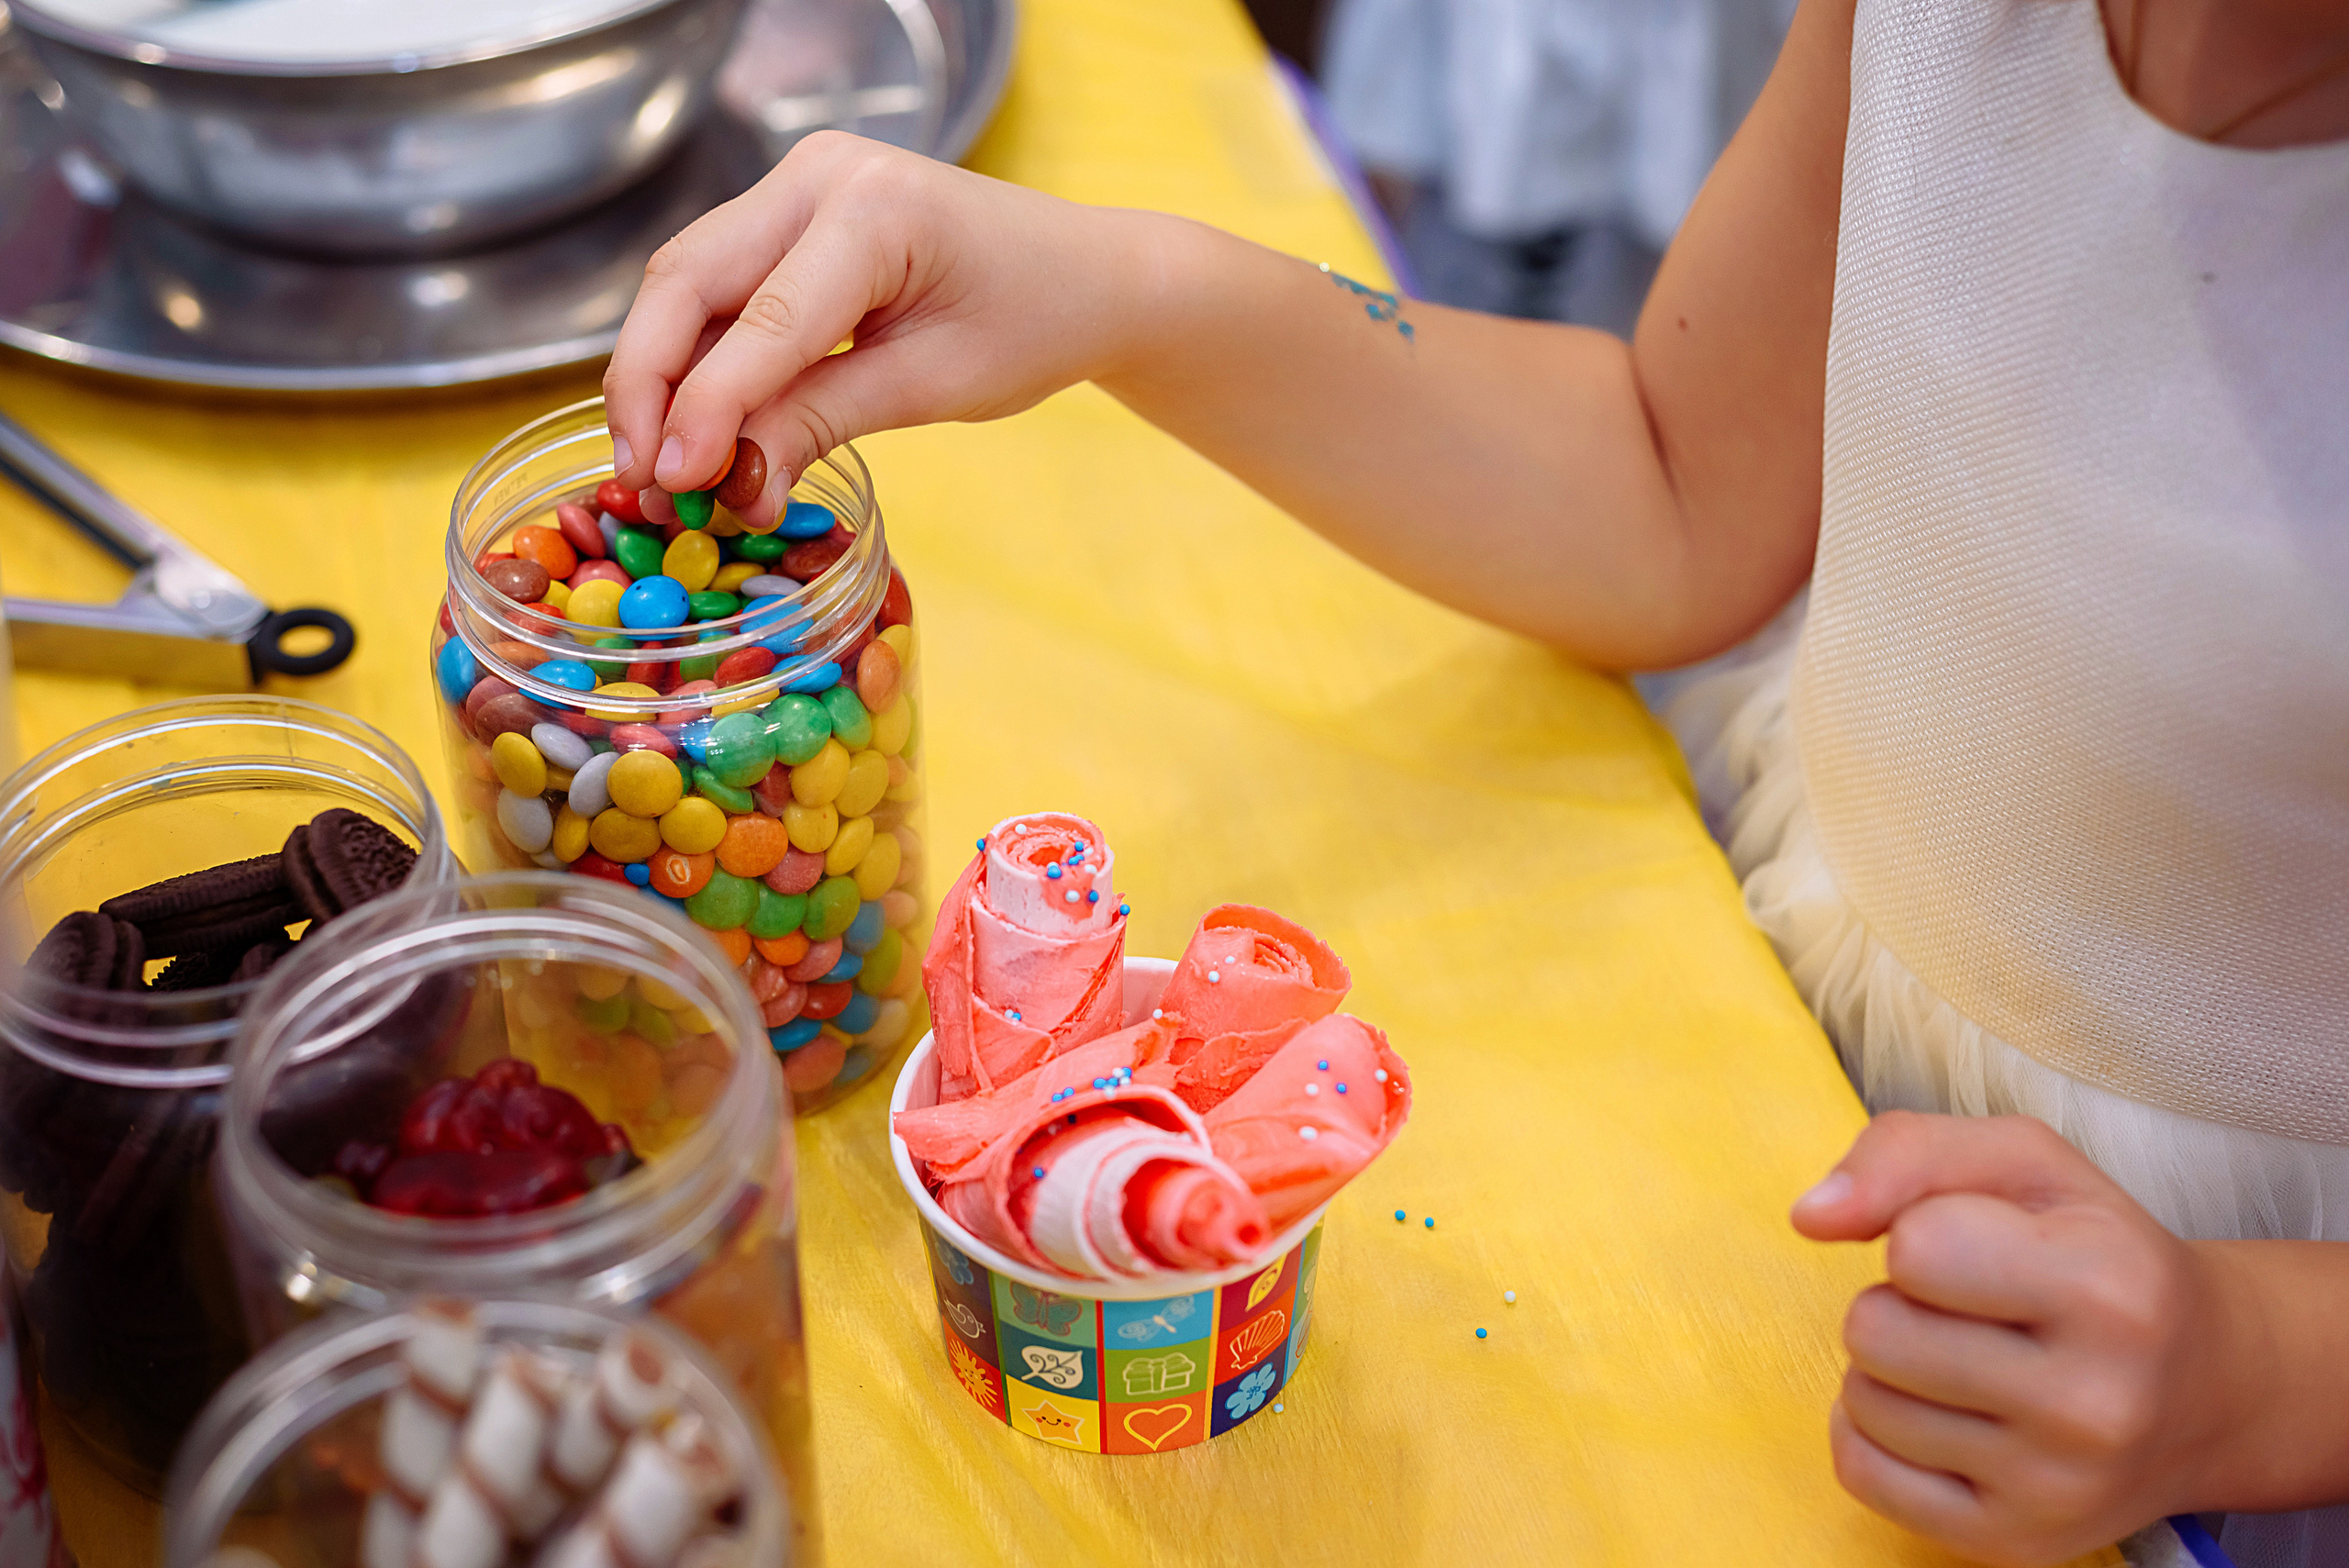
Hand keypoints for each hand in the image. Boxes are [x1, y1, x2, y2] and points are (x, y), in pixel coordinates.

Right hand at [603, 132, 1160, 527]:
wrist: (1086, 275)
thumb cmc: (1034, 323)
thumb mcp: (934, 386)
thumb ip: (822, 421)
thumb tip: (729, 485)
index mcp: (876, 208)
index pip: (763, 320)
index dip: (706, 407)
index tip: (672, 482)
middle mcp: (821, 174)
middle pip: (688, 278)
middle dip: (650, 384)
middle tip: (640, 478)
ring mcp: (800, 183)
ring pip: (688, 280)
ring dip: (663, 373)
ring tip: (657, 465)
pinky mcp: (792, 211)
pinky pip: (722, 285)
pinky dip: (699, 355)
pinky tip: (692, 424)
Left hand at [1791, 1112, 2245, 1565]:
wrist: (2208, 1390)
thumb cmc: (2097, 1254)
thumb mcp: (2024, 1163)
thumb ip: (1905, 1154)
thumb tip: (1811, 1216)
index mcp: (2108, 1287)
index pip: (1915, 1246)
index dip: (1924, 1230)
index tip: (1982, 1242)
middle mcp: (2094, 1402)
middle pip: (1873, 1329)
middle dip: (1900, 1302)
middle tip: (1971, 1309)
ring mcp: (2056, 1487)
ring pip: (1862, 1401)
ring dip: (1891, 1368)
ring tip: (1969, 1359)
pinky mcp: (2015, 1543)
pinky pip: (1859, 1472)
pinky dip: (1876, 1433)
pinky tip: (1941, 1414)